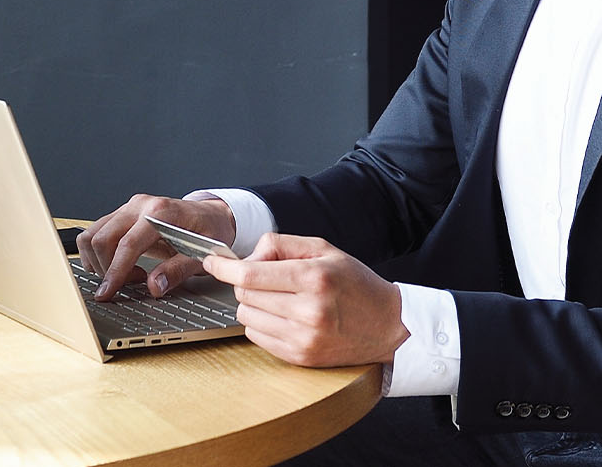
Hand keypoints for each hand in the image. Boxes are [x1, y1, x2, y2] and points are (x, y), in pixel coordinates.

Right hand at [77, 193, 236, 301]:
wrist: (210, 216)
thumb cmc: (208, 231)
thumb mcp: (202, 254)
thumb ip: (178, 270)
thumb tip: (154, 286)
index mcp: (161, 212)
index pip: (128, 244)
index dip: (115, 271)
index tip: (107, 292)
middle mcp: (141, 205)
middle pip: (103, 238)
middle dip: (107, 269)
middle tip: (129, 284)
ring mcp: (129, 208)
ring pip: (93, 234)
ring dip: (100, 261)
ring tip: (126, 274)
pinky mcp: (122, 214)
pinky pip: (96, 233)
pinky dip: (98, 254)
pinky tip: (119, 265)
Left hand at [202, 233, 408, 367]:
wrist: (389, 325)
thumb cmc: (356, 284)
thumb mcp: (325, 250)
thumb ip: (282, 245)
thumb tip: (247, 256)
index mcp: (314, 278)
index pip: (251, 274)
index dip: (225, 267)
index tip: (213, 261)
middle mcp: (308, 310)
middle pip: (245, 294)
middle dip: (247, 282)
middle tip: (268, 278)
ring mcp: (303, 338)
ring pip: (247, 317)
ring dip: (254, 304)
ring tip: (281, 298)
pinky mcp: (300, 357)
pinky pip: (257, 338)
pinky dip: (262, 324)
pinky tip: (285, 316)